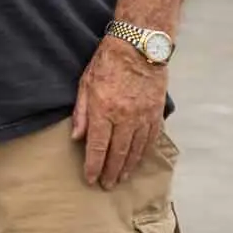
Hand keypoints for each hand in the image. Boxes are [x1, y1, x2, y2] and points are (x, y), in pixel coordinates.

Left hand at [71, 36, 167, 189]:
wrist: (139, 46)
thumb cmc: (107, 62)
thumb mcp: (85, 83)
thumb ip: (81, 112)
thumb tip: (76, 137)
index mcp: (103, 110)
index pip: (97, 146)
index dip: (93, 166)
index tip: (90, 179)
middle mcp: (124, 117)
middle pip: (117, 153)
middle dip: (111, 172)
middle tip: (106, 185)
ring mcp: (143, 116)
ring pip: (136, 150)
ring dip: (128, 167)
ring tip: (121, 178)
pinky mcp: (156, 113)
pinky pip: (150, 139)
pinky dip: (144, 153)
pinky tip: (138, 160)